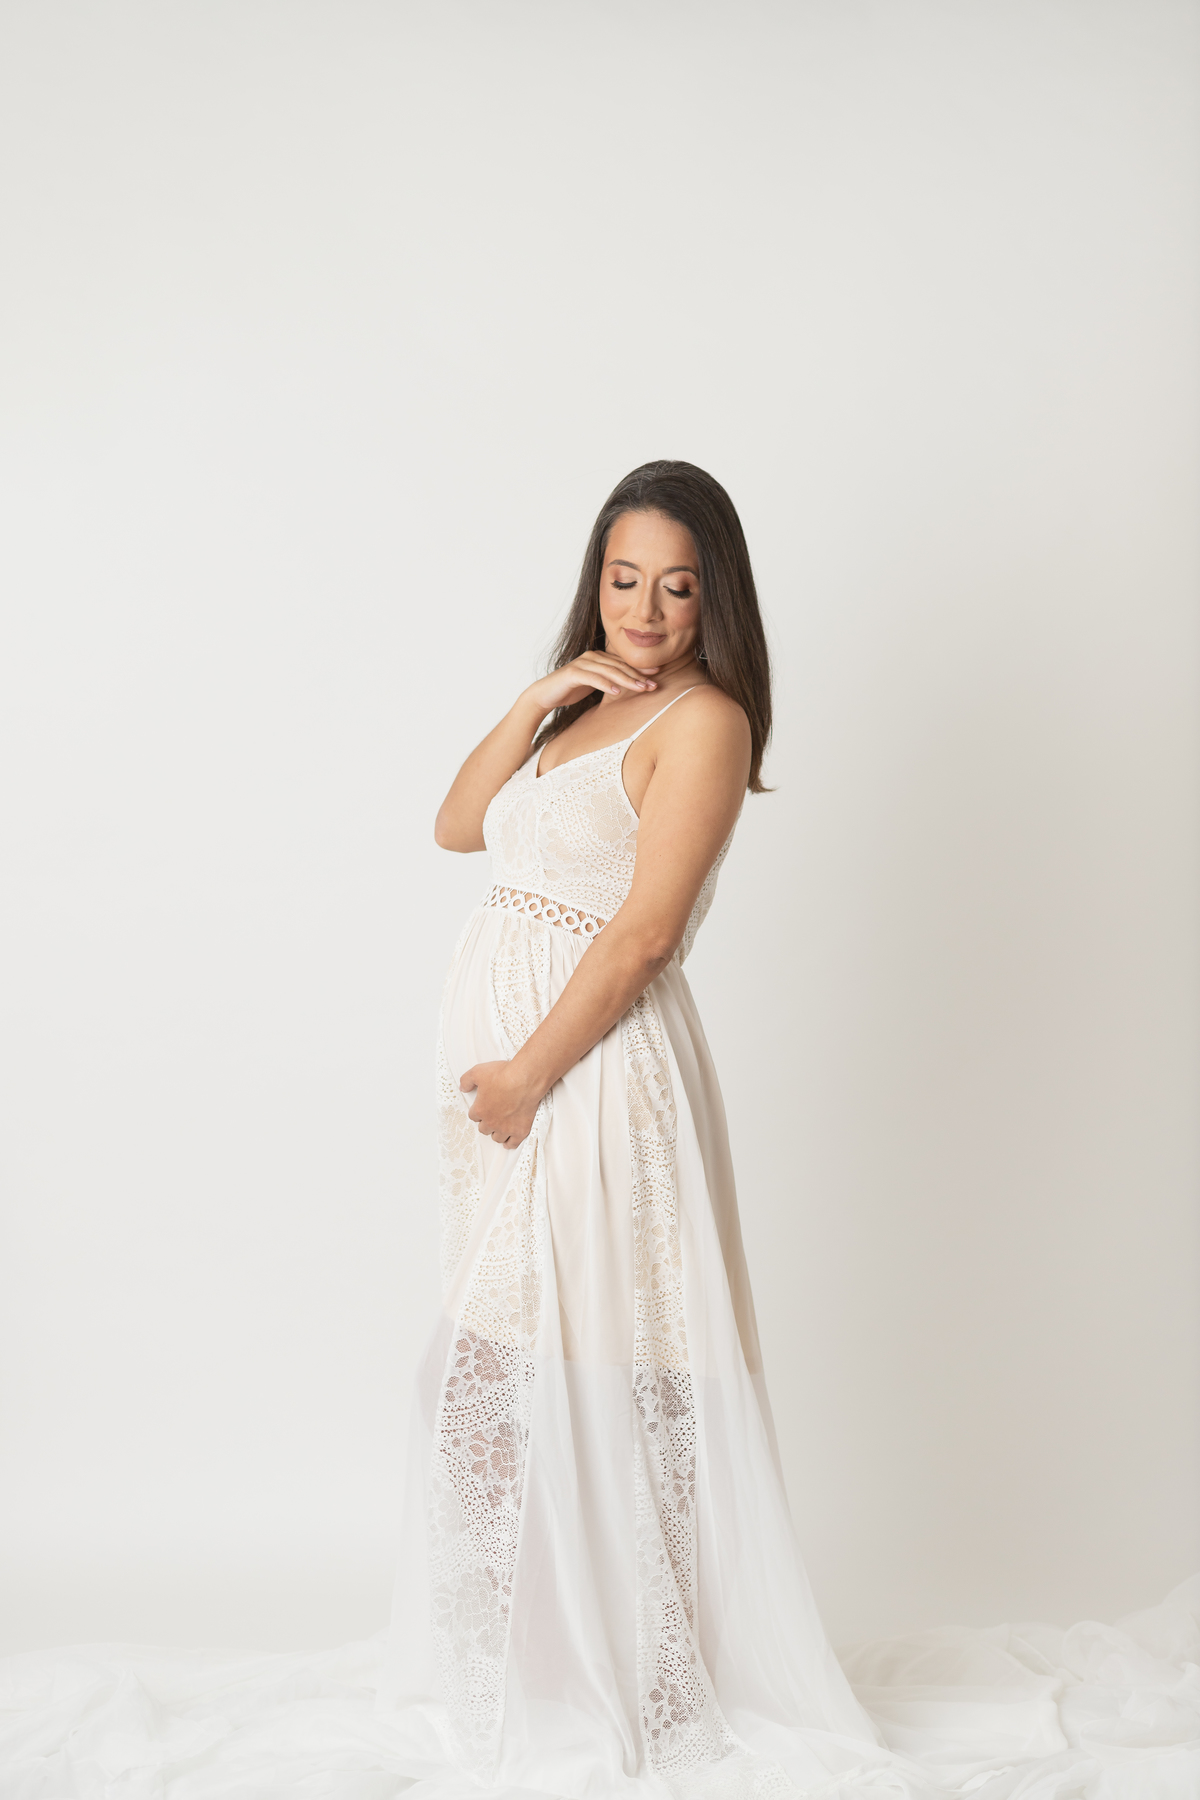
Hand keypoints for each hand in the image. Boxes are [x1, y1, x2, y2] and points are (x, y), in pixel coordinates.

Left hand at [460, 1061, 542, 1149]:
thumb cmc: (503, 1075)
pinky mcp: (520, 1130)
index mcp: (480, 1110)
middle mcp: (491, 1122)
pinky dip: (510, 1143)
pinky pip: (512, 1143)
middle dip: (486, 1123)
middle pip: (484, 1129)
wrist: (525, 1079)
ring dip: (497, 1133)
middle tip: (492, 1116)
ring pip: (497, 1137)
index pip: (473, 1116)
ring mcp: (506, 1128)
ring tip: (500, 1128)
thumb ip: (467, 1080)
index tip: (482, 1107)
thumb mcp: (478, 1072)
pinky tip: (509, 1140)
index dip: (478, 1111)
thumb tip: (462, 1087)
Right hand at [529, 650, 659, 713]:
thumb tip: (629, 685)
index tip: (657, 676)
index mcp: (599, 658)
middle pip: (619, 666)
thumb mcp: (594, 684)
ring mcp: (582, 663)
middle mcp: (592, 657)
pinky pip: (593, 678)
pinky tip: (617, 691)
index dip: (640, 669)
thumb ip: (609, 681)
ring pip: (609, 671)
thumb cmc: (570, 689)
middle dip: (638, 675)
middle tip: (653, 685)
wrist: (545, 694)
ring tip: (640, 688)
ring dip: (627, 680)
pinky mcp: (573, 673)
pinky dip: (606, 684)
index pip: (623, 663)